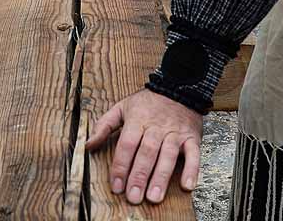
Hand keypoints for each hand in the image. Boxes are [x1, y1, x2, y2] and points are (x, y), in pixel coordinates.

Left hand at [86, 89, 202, 204]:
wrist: (179, 86)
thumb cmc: (148, 102)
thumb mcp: (122, 107)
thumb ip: (104, 126)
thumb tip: (88, 145)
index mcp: (138, 120)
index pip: (127, 145)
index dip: (121, 166)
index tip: (116, 185)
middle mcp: (157, 127)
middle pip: (147, 152)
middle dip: (139, 176)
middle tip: (133, 197)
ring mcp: (175, 132)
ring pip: (168, 155)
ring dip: (161, 176)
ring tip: (154, 196)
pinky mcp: (192, 137)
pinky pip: (194, 154)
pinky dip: (192, 170)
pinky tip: (187, 185)